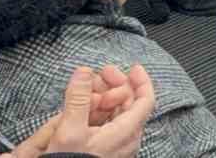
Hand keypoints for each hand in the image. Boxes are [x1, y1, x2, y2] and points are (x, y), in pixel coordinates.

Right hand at [2, 63, 155, 157]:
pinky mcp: (106, 150)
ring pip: (117, 114)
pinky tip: (85, 106)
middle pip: (129, 104)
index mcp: (127, 131)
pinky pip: (108, 126)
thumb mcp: (70, 131)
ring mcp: (117, 145)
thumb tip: (83, 72)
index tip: (133, 67)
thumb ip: (77, 100)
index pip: (145, 100)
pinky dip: (99, 112)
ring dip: (105, 97)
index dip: (141, 81)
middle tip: (100, 73)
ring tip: (88, 87)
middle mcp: (127, 138)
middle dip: (115, 84)